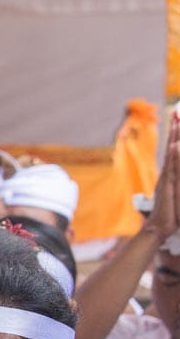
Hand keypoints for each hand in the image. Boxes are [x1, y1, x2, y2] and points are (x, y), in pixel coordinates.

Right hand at [147, 111, 179, 240]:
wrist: (160, 226)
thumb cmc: (170, 211)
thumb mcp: (177, 192)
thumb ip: (177, 180)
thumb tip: (177, 162)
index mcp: (171, 172)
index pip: (175, 148)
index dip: (176, 133)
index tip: (178, 118)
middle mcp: (168, 172)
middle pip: (172, 146)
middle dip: (176, 129)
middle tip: (177, 112)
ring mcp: (167, 177)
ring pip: (173, 154)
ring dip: (175, 137)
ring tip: (177, 122)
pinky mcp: (168, 185)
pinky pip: (172, 168)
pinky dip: (173, 156)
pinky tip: (175, 145)